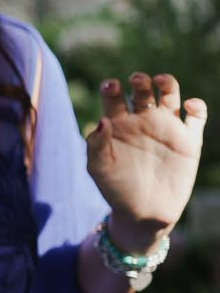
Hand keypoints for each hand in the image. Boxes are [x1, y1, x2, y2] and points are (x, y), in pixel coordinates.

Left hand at [90, 73, 206, 247]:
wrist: (143, 212)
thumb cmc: (115, 189)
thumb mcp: (99, 169)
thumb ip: (96, 144)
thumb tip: (103, 120)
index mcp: (117, 123)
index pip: (113, 97)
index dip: (111, 87)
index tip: (110, 85)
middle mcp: (142, 121)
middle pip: (142, 90)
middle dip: (140, 80)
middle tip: (136, 80)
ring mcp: (166, 128)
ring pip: (170, 95)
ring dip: (168, 83)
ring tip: (161, 80)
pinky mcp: (188, 141)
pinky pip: (197, 117)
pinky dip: (197, 106)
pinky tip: (188, 106)